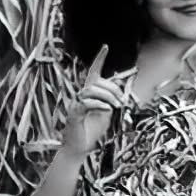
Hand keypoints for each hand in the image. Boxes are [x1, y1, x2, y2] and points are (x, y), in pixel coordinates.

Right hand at [60, 44, 127, 158]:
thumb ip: (112, 100)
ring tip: (116, 107)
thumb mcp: (107, 112)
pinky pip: (86, 103)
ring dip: (108, 97)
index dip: (99, 59)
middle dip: (113, 89)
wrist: (79, 149)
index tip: (105, 47)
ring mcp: (76, 104)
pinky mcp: (74, 114)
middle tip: (122, 102)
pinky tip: (107, 109)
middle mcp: (81, 96)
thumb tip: (121, 88)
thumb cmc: (92, 131)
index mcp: (89, 94)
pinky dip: (99, 104)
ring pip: (92, 90)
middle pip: (97, 82)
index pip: (93, 72)